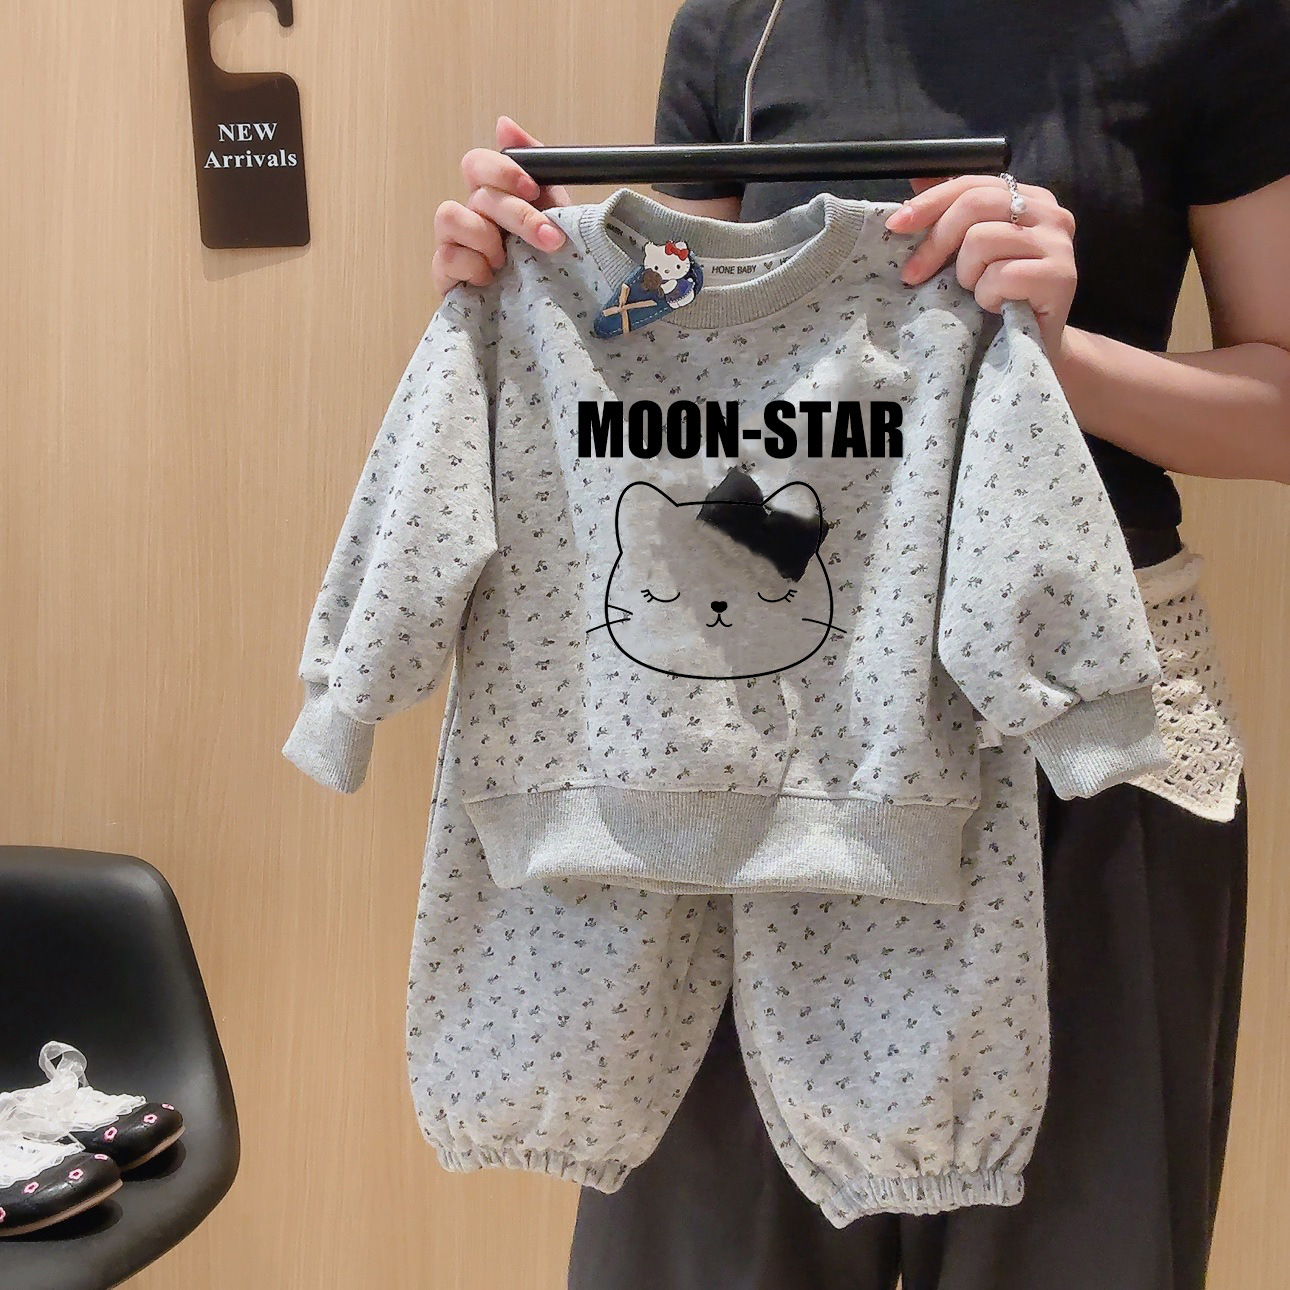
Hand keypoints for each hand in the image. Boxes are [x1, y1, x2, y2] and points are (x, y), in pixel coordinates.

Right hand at [431, 116, 572, 296]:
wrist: (550, 312)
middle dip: (518, 215)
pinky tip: (490, 279)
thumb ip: (536, 166)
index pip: (478, 164)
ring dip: (484, 236)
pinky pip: (445, 257)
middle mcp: (470, 215)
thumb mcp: (555, 210)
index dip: (502, 170)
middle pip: (478, 193)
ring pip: (448, 215)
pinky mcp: (446, 276)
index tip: (533, 189)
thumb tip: (504, 124)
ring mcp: (454, 244)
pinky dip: (471, 266)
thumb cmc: (547, 260)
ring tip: (507, 261)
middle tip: (550, 239)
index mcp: (492, 197)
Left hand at [884, 174, 1077, 356]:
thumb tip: (915, 176)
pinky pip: (1002, 275)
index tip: (895, 226)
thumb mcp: (971, 252)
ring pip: (983, 239)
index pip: (973, 183)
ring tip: (976, 291)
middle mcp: (1051, 213)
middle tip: (916, 274)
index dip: (930, 202)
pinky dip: (987, 296)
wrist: (1033, 347)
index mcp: (1030, 198)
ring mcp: (1059, 244)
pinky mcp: (1060, 277)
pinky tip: (996, 306)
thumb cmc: (999, 297)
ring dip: (967, 274)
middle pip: (975, 205)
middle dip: (936, 241)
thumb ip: (952, 213)